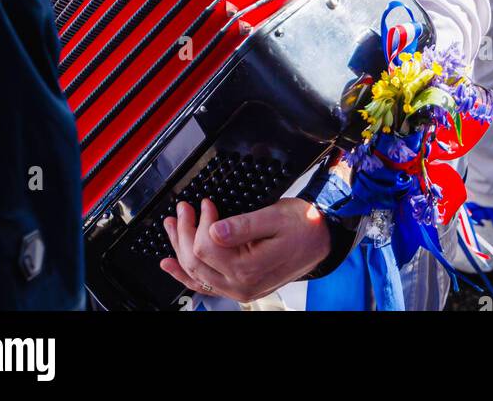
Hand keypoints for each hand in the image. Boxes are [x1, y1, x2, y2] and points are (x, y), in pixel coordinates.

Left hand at [160, 197, 330, 303]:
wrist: (321, 239)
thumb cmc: (302, 226)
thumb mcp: (275, 217)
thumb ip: (243, 226)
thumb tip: (213, 229)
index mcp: (248, 268)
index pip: (206, 247)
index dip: (201, 221)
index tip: (207, 203)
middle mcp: (241, 285)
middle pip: (196, 261)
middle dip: (183, 232)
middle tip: (184, 208)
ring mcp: (239, 289)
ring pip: (196, 274)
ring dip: (178, 249)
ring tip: (171, 227)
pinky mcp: (239, 286)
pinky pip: (204, 285)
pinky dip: (185, 275)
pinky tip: (171, 265)